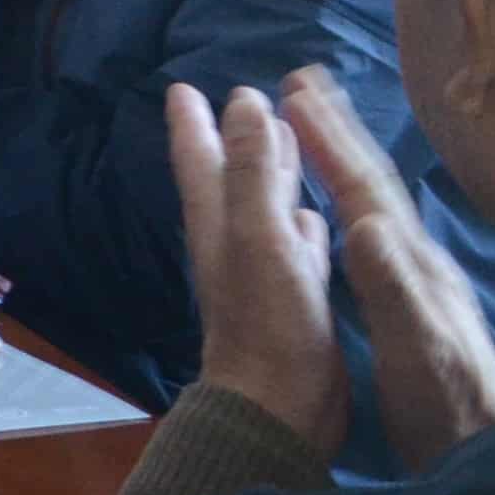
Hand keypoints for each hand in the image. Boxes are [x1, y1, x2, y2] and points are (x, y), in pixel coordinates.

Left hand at [164, 83, 354, 454]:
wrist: (279, 406)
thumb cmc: (266, 322)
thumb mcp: (259, 235)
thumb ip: (251, 170)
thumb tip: (243, 101)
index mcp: (219, 225)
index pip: (200, 161)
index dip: (192, 124)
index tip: (181, 87)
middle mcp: (237, 244)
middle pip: (234, 177)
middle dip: (239, 138)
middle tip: (246, 97)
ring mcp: (266, 273)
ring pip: (268, 208)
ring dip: (275, 174)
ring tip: (286, 139)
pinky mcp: (297, 299)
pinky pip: (298, 248)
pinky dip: (303, 225)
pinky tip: (313, 217)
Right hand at [279, 65, 494, 467]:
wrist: (491, 452)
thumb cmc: (446, 408)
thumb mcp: (415, 350)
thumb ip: (393, 289)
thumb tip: (364, 224)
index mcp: (411, 265)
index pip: (366, 191)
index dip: (331, 143)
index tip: (295, 95)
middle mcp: (419, 262)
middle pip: (374, 184)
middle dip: (337, 133)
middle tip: (303, 82)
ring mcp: (423, 282)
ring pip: (377, 204)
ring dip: (344, 160)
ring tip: (319, 126)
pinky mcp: (419, 304)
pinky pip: (377, 233)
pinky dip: (354, 205)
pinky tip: (349, 212)